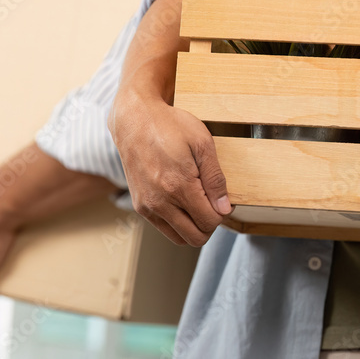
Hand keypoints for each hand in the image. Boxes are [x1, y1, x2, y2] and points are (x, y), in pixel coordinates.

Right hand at [110, 93, 229, 246]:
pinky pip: (164, 229)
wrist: (134, 120)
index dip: (222, 213)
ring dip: (193, 227)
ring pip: (180, 239)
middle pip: (196, 237)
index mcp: (178, 186)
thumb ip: (215, 179)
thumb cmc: (169, 126)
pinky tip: (182, 202)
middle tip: (212, 204)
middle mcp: (160, 201)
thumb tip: (225, 208)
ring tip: (197, 203)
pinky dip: (178, 223)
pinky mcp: (139, 206)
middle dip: (210, 225)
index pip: (210, 222)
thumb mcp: (202, 144)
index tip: (223, 199)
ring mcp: (147, 206)